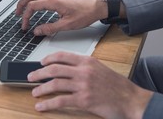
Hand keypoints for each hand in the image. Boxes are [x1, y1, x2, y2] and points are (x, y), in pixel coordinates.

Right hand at [16, 0, 107, 34]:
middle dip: (21, 3)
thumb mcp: (67, 25)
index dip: (25, 16)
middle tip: (17, 13)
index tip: (25, 26)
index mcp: (54, 2)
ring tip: (23, 9)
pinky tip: (36, 5)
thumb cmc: (85, 14)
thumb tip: (37, 31)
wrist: (97, 6)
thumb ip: (50, 28)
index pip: (32, 6)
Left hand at [28, 52, 152, 118]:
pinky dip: (48, 104)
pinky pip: (60, 101)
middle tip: (31, 77)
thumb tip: (65, 69)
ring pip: (55, 84)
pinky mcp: (84, 100)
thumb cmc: (117, 85)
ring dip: (41, 88)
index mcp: (87, 61)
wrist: (131, 99)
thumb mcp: (100, 69)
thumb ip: (83, 67)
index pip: (62, 56)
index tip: (41, 63)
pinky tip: (41, 106)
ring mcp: (83, 85)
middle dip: (39, 73)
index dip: (48, 59)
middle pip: (54, 69)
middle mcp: (83, 71)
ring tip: (35, 92)